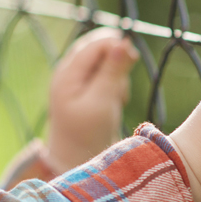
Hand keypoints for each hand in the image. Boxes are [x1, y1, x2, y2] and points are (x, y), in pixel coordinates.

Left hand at [46, 28, 138, 171]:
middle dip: (115, 59)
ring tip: (116, 97)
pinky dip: (114, 83)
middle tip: (122, 82)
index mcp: (66, 74)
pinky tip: (114, 100)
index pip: (93, 44)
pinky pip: (104, 74)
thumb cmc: (88, 133)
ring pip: (103, 60)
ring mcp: (75, 80)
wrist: (77, 158)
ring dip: (116, 74)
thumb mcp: (102, 102)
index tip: (134, 59)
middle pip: (97, 47)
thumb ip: (112, 72)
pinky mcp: (85, 88)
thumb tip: (123, 43)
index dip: (115, 45)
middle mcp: (68, 72)